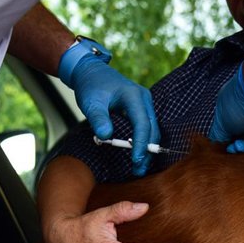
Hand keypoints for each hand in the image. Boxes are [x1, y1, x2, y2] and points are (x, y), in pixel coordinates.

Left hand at [66, 56, 158, 176]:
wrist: (91, 72)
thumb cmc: (91, 86)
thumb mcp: (91, 102)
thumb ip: (98, 119)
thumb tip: (106, 136)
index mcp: (134, 96)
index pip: (142, 124)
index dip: (141, 144)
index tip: (135, 161)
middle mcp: (144, 99)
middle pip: (152, 129)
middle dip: (147, 151)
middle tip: (139, 170)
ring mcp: (145, 104)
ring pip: (153, 130)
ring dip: (147, 149)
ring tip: (139, 167)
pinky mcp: (142, 109)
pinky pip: (148, 127)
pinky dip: (144, 142)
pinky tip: (138, 154)